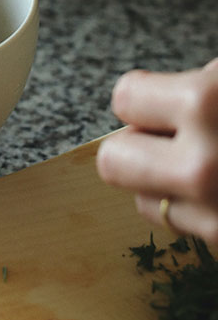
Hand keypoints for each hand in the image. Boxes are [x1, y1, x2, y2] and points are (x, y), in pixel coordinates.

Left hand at [96, 59, 217, 244]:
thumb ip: (195, 89)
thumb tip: (155, 99)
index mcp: (204, 103)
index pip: (125, 98)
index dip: (146, 97)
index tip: (162, 98)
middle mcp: (203, 163)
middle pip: (113, 160)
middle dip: (137, 147)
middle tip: (173, 138)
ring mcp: (215, 212)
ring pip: (146, 203)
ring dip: (166, 186)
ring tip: (208, 167)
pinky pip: (186, 230)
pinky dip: (199, 213)